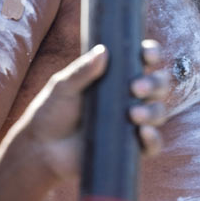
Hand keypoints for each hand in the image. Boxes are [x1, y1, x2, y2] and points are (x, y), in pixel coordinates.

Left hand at [12, 39, 174, 180]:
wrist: (42, 149)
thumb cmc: (52, 111)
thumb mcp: (62, 87)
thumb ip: (81, 71)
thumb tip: (103, 51)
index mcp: (117, 77)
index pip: (143, 61)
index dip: (152, 54)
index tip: (146, 54)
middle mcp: (129, 98)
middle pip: (158, 85)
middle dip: (154, 83)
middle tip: (135, 87)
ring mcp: (132, 123)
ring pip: (158, 112)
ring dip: (153, 111)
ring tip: (133, 114)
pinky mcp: (130, 148)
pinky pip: (153, 145)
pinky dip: (154, 139)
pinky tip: (144, 133)